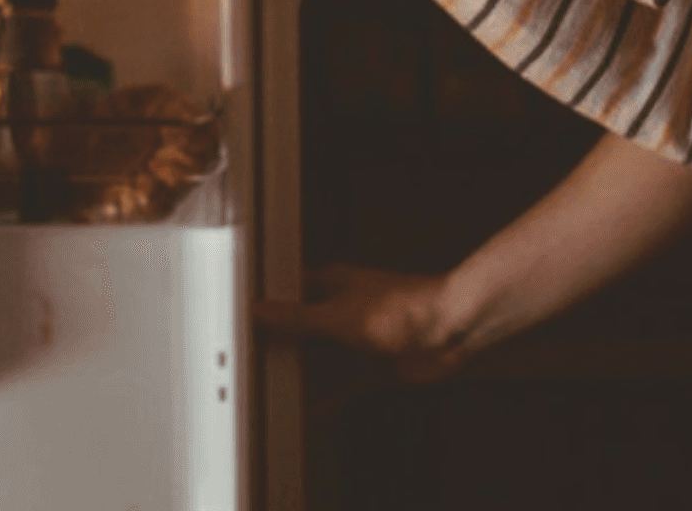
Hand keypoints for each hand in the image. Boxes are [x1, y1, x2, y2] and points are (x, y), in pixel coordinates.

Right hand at [252, 263, 470, 382]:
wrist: (450, 330)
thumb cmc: (405, 307)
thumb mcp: (336, 316)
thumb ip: (295, 318)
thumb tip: (259, 311)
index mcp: (332, 284)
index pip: (288, 292)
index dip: (266, 307)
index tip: (241, 323)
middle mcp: (344, 309)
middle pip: (303, 329)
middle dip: (282, 346)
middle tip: (252, 364)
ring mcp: (360, 339)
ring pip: (322, 359)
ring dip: (304, 374)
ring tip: (272, 390)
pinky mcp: (376, 365)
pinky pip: (344, 384)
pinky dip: (328, 396)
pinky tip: (311, 408)